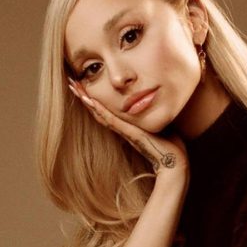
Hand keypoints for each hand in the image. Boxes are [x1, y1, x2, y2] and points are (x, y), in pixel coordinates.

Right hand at [69, 80, 187, 177]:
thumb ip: (154, 118)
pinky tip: (89, 101)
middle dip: (85, 96)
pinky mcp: (130, 134)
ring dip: (87, 100)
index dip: (95, 99)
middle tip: (72, 83)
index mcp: (128, 126)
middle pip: (98, 110)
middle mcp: (123, 129)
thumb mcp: (160, 126)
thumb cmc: (170, 146)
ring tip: (74, 88)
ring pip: (101, 113)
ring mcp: (125, 131)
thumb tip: (156, 107)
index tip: (84, 86)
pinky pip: (111, 120)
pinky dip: (99, 110)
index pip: (107, 110)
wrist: (174, 163)